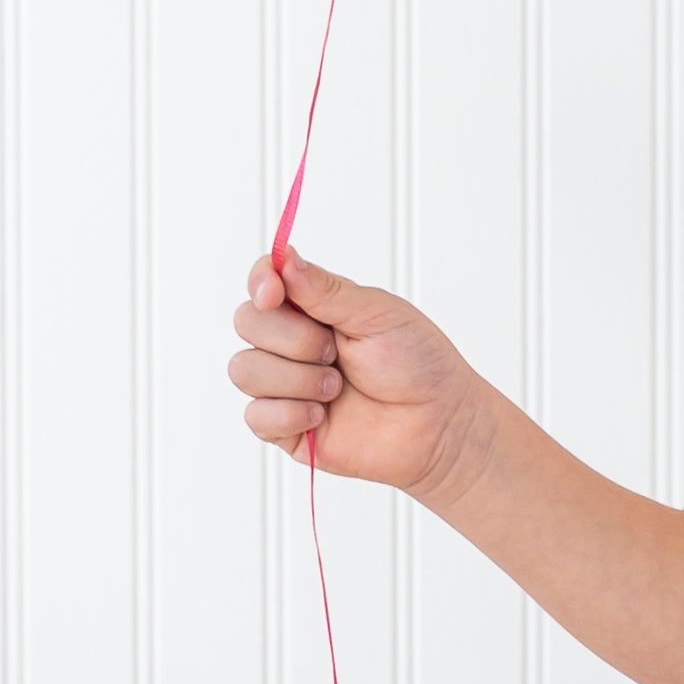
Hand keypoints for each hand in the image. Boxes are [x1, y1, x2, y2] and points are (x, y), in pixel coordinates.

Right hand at [228, 251, 493, 504]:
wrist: (439, 425)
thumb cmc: (418, 364)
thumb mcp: (378, 314)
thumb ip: (327, 289)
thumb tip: (285, 257)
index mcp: (315, 307)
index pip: (265, 281)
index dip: (261, 282)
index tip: (274, 293)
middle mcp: (293, 342)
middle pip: (247, 322)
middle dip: (293, 339)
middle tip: (336, 352)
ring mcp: (285, 384)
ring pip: (244, 369)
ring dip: (296, 379)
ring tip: (338, 388)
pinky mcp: (284, 426)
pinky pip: (255, 416)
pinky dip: (291, 414)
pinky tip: (324, 416)